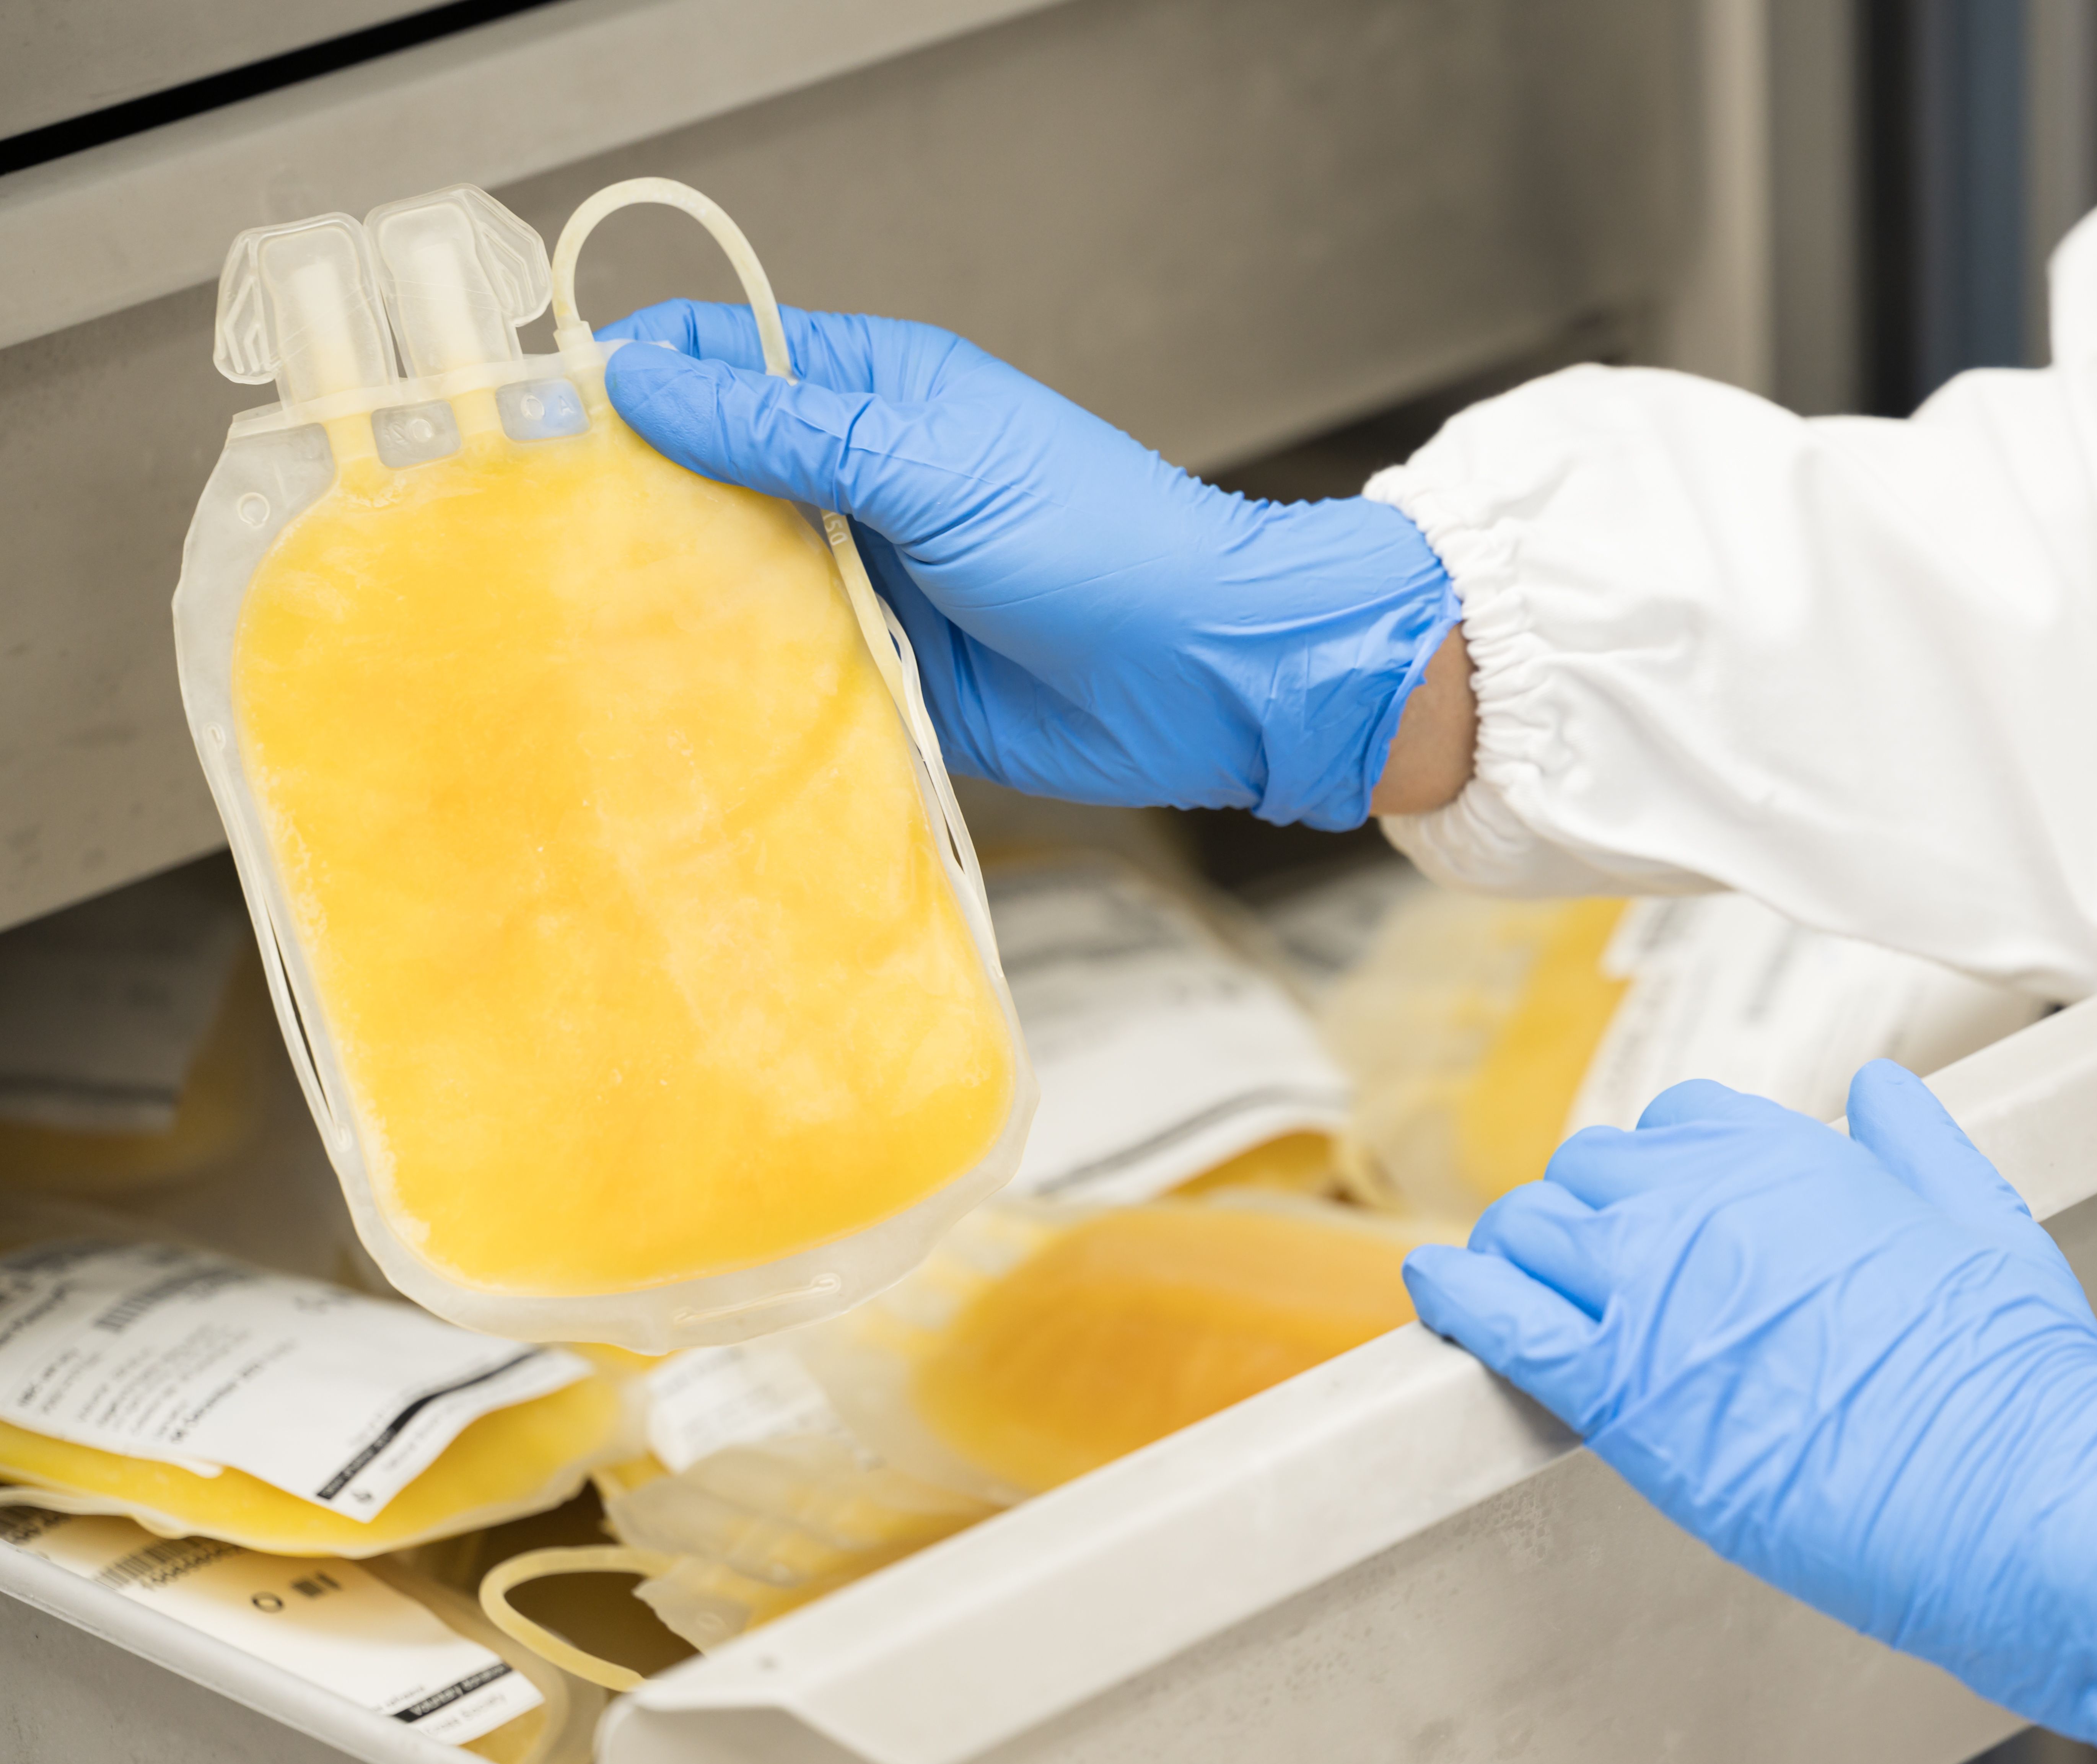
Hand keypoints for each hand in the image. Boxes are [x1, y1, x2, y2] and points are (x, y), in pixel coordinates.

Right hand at [600, 302, 1460, 826]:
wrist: (1204, 675)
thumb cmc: (1101, 544)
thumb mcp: (932, 465)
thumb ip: (790, 430)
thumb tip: (643, 382)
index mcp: (871, 396)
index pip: (713, 358)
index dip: (624, 379)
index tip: (530, 424)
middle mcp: (854, 482)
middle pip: (702, 476)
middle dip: (624, 502)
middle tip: (517, 540)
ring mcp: (862, 579)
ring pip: (727, 578)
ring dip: (664, 599)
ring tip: (556, 622)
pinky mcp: (877, 671)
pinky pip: (778, 669)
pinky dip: (727, 680)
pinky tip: (652, 697)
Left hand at [1404, 1062, 2096, 1763]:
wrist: (2007, 1482)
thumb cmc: (2006, 1370)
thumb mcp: (1978, 1216)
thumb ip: (1915, 1141)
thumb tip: (1879, 1087)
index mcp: (1787, 1156)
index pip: (1680, 1121)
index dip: (1667, 1167)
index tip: (1669, 1206)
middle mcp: (1702, 1204)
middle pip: (1592, 1172)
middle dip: (1590, 1210)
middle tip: (1597, 1264)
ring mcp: (1647, 1292)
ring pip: (1530, 1232)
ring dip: (1521, 1252)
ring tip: (1517, 1285)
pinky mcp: (1615, 1391)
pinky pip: (1496, 1317)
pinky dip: (1454, 1295)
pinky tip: (1434, 1288)